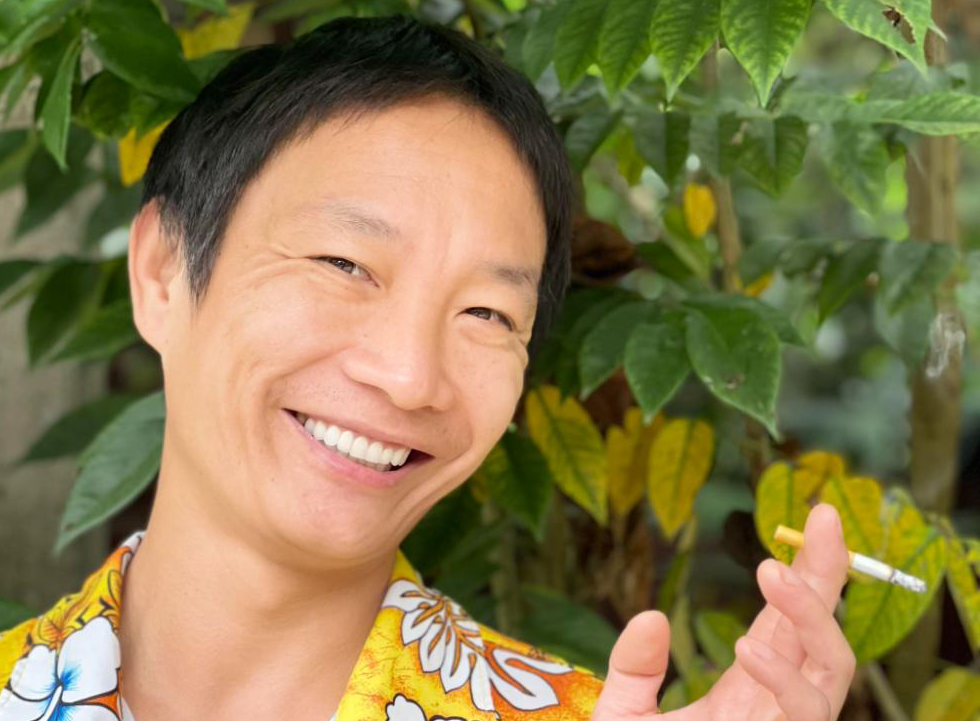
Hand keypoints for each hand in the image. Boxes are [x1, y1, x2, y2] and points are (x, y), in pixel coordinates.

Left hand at [591, 503, 856, 720]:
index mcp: (750, 687)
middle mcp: (778, 705)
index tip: (814, 518)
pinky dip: (786, 679)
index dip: (808, 572)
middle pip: (822, 631)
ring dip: (812, 616)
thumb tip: (652, 615)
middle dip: (829, 574)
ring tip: (770, 571)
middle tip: (823, 517)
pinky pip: (807, 716)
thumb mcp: (624, 715)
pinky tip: (749, 645)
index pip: (789, 620)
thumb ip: (633, 670)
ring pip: (833, 670)